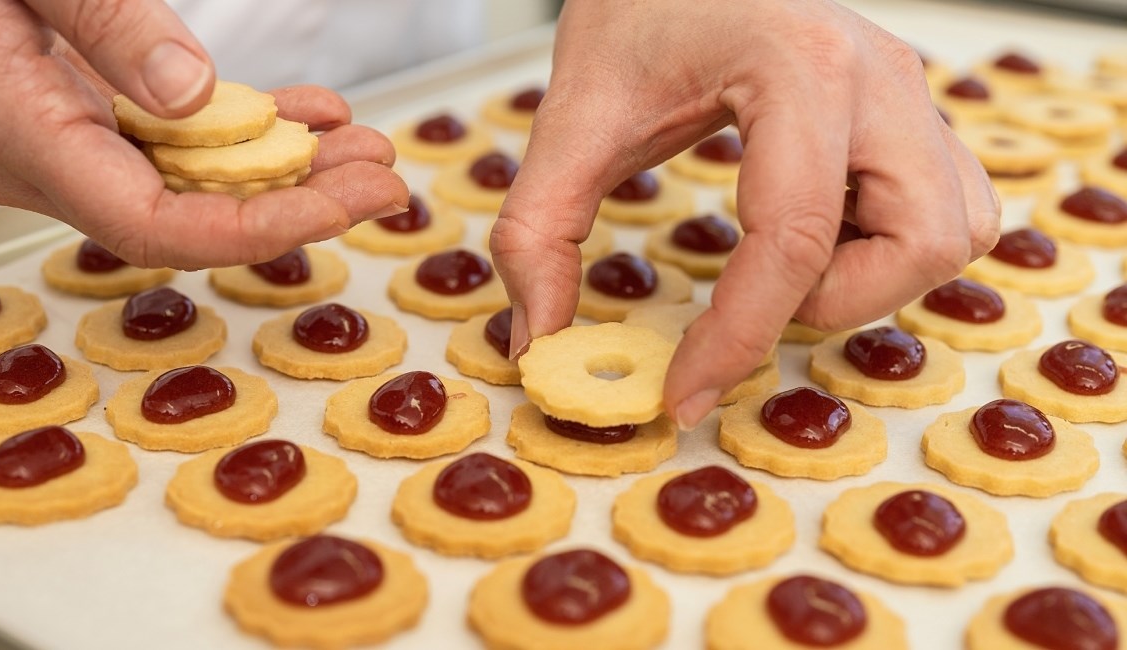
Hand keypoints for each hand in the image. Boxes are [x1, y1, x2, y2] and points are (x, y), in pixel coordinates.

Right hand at [0, 0, 407, 269]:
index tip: (339, 207)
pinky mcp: (83, 126)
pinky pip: (178, 148)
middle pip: (188, 213)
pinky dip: (247, 133)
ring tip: (363, 145)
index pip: (151, 225)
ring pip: (193, 183)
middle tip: (383, 177)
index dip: (255, 228)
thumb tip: (194, 95)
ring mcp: (62, 149)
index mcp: (12, 133)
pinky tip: (308, 115)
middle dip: (297, 200)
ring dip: (286, 167)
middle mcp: (37, 164)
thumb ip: (103, 21)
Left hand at [491, 0, 998, 428]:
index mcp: (800, 67)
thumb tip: (541, 338)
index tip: (684, 394)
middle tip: (754, 297)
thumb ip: (539, 226)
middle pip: (919, 242)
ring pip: (954, 231)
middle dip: (833, 302)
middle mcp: (879, 76)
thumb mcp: (573, 111)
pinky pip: (955, 208)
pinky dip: (894, 250)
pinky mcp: (917, 110)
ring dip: (873, 280)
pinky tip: (821, 234)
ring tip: (786, 261)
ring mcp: (911, 90)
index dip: (738, 338)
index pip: (793, 236)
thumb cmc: (640, 7)